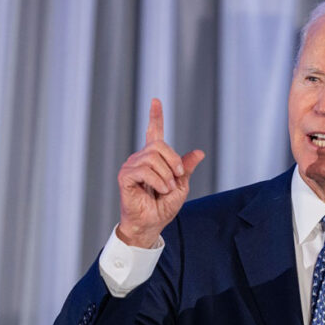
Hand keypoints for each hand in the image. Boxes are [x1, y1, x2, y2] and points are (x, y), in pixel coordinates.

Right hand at [116, 98, 204, 247]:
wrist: (151, 224)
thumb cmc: (163, 207)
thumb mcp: (181, 185)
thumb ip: (186, 168)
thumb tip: (199, 152)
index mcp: (154, 159)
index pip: (153, 132)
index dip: (155, 116)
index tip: (156, 101)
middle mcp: (140, 159)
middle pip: (159, 145)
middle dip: (173, 161)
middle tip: (177, 178)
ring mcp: (131, 166)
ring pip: (153, 158)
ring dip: (166, 176)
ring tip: (166, 189)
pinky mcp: (125, 177)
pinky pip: (145, 170)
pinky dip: (157, 181)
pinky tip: (159, 190)